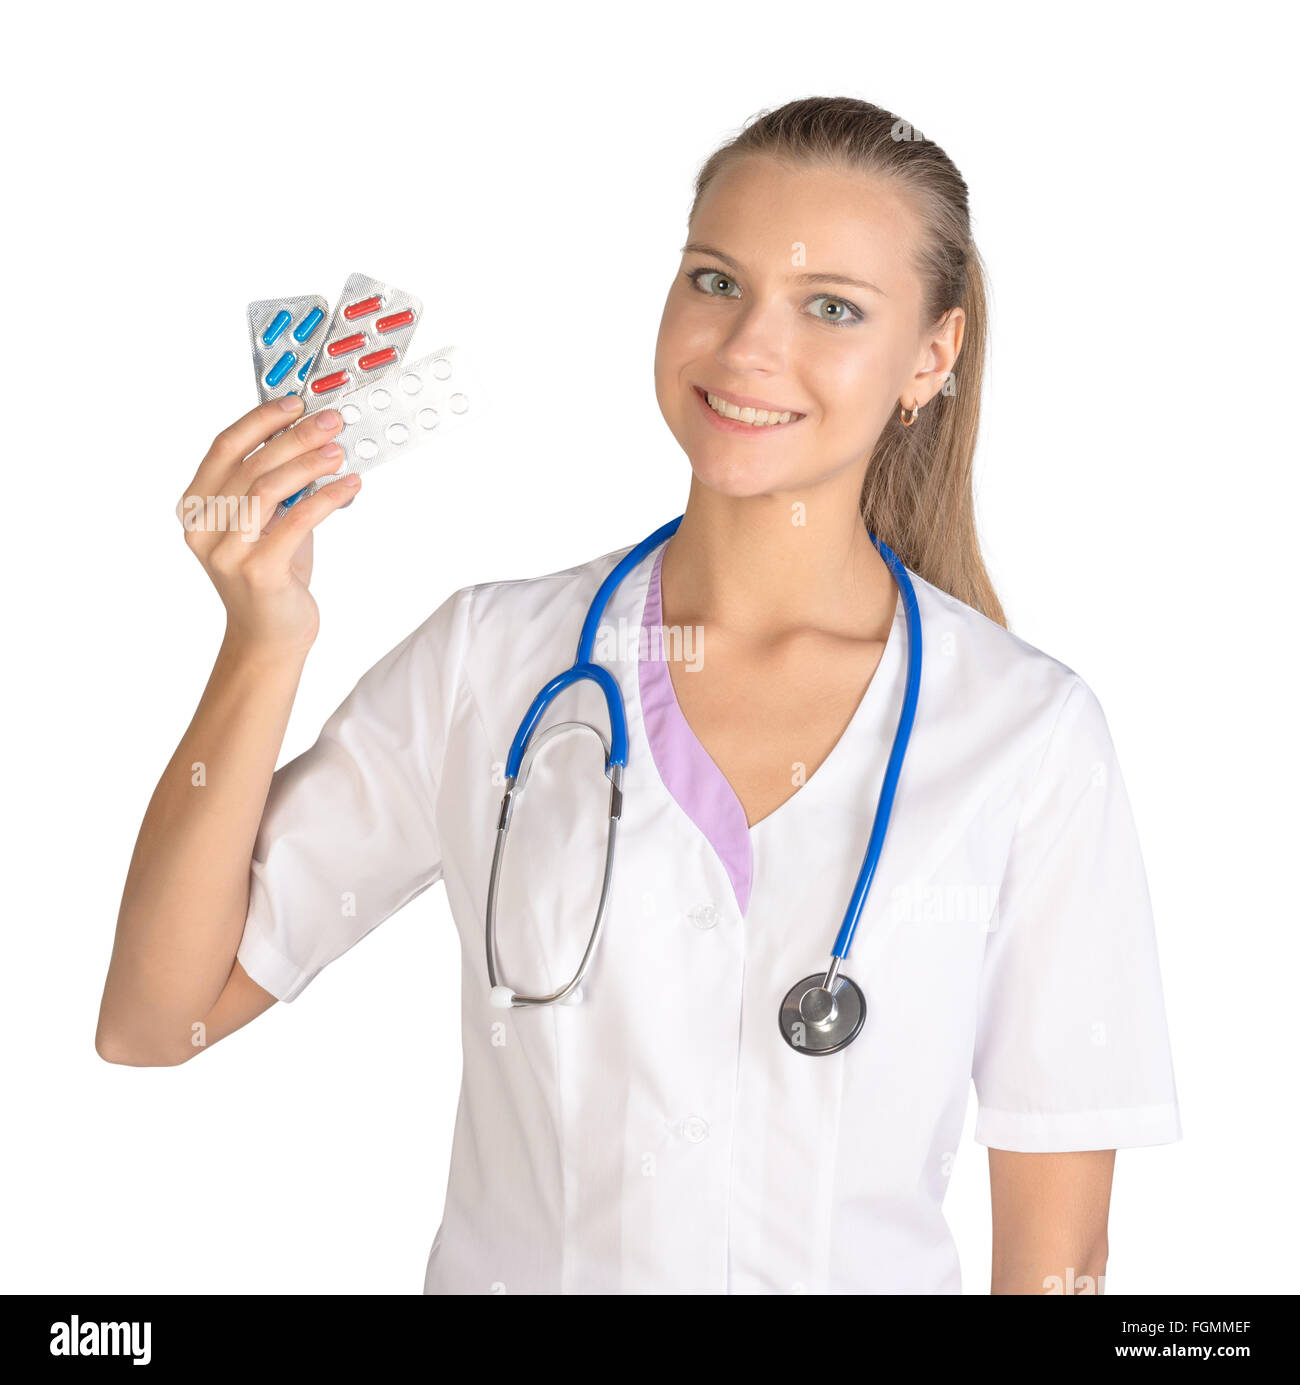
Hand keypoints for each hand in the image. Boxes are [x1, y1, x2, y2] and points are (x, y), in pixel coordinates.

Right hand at [177, 395, 359, 655]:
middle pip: (250, 464)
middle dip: (295, 436)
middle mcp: (202, 527)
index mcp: (195, 507)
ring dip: (309, 463)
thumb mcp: (264, 522)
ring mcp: (225, 551)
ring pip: (268, 488)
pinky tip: (350, 486)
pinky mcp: (257, 571)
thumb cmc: (271, 574)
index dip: (260, 420)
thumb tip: (306, 435)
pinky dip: (327, 497)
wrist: (269, 636)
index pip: (224, 447)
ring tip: (339, 452)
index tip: (296, 403)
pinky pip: (297, 520)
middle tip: (331, 421)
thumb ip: (272, 485)